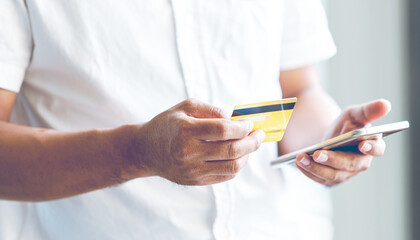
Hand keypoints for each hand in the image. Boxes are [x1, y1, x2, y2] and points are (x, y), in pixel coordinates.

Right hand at [131, 99, 264, 185]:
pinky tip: (237, 155)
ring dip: (247, 155)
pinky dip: (237, 165)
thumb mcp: (185, 107)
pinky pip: (225, 176)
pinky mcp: (196, 181)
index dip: (242, 127)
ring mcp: (193, 170)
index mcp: (186, 131)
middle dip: (252, 142)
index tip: (250, 123)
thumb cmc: (167, 125)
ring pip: (232, 167)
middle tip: (259, 135)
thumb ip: (211, 109)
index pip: (223, 130)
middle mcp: (189, 153)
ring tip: (249, 145)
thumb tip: (234, 119)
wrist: (146, 151)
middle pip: (232, 151)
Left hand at [295, 99, 391, 185]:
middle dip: (333, 159)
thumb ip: (369, 110)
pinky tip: (298, 162)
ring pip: (333, 175)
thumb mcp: (354, 114)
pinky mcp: (331, 180)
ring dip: (316, 167)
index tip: (362, 143)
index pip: (376, 149)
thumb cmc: (347, 125)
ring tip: (301, 157)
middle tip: (318, 153)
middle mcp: (361, 163)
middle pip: (350, 164)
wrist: (331, 139)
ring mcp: (346, 174)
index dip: (371, 147)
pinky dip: (309, 171)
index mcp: (372, 145)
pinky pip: (320, 179)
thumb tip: (385, 104)